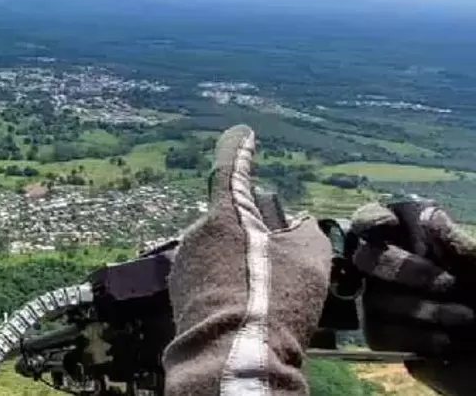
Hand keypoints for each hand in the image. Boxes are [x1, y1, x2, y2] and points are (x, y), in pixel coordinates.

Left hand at [163, 125, 331, 395]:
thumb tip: (297, 225)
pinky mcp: (178, 292)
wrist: (232, 356)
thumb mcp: (310, 259)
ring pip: (220, 251)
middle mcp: (196, 232)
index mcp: (225, 215)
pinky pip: (210, 277)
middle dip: (255, 232)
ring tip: (269, 296)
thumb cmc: (273, 300)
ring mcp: (183, 263)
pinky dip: (228, 285)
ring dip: (242, 263)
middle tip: (283, 263)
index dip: (240, 148)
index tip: (243, 132)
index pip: (230, 168)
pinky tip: (247, 309)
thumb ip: (305, 231)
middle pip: (231, 220)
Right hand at [349, 201, 475, 394]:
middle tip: (450, 283)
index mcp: (410, 239)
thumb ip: (457, 244)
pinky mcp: (380, 334)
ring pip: (375, 299)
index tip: (386, 226)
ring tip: (466, 318)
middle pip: (365, 257)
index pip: (371, 219)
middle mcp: (386, 267)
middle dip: (408, 270)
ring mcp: (377, 301)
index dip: (372, 220)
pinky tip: (447, 341)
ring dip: (425, 309)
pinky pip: (380, 333)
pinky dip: (417, 337)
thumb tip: (429, 214)